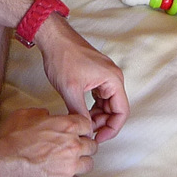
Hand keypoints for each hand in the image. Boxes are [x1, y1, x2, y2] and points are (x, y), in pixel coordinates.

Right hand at [0, 107, 96, 176]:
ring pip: (88, 165)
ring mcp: (71, 167)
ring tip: (68, 164)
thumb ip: (40, 113)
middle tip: (74, 149)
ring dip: (80, 164)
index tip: (78, 132)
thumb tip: (45, 114)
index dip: (82, 129)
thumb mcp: (23, 116)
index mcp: (67, 126)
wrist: (2, 167)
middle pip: (92, 146)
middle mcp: (73, 146)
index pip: (87, 125)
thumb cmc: (11, 141)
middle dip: (84, 146)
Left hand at [36, 14, 129, 141]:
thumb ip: (80, 113)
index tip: (98, 138)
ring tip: (82, 124)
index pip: (122, 112)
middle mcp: (113, 77)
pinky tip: (81, 113)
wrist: (54, 38)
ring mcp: (105, 76)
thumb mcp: (70, 90)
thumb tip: (85, 131)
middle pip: (116, 109)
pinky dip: (93, 107)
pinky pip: (100, 97)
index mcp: (113, 80)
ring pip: (107, 104)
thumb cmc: (63, 57)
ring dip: (97, 116)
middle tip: (87, 132)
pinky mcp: (96, 75)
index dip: (112, 129)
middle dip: (103, 123)